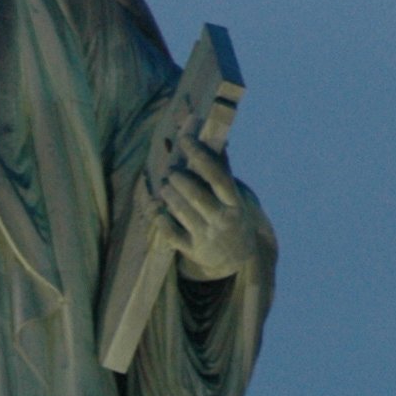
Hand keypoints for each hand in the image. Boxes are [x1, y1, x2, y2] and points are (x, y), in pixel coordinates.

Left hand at [149, 132, 261, 280]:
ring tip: (165, 186)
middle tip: (172, 172)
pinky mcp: (192, 250)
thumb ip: (223, 169)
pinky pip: (170, 233)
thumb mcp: (236, 195)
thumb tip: (211, 136)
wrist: (240, 259)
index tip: (185, 139)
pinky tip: (156, 207)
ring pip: (181, 212)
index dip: (200, 155)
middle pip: (197, 195)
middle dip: (180, 179)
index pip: (218, 176)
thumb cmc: (234, 216)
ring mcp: (206, 237)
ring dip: (169, 194)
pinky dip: (160, 218)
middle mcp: (222, 220)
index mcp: (235, 203)